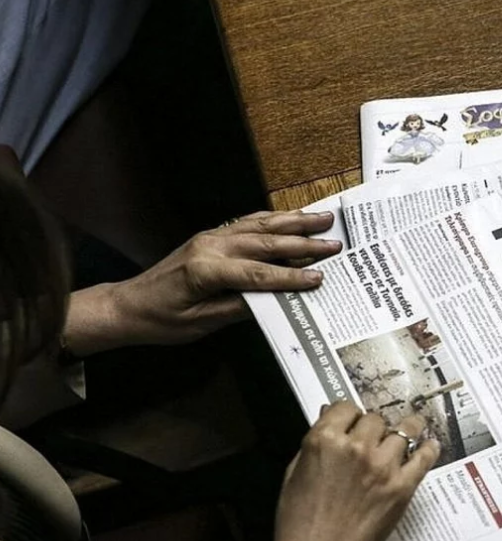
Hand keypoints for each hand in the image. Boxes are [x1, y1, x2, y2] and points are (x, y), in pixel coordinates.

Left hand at [66, 211, 342, 353]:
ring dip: (293, 221)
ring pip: (259, 225)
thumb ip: (238, 308)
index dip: (291, 276)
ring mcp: (210, 236)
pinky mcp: (210, 235)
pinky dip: (272, 218)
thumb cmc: (162, 321)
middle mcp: (210, 246)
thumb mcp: (201, 324)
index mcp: (206, 271)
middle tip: (335, 243)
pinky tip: (290, 217)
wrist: (127, 304)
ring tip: (324, 218)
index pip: (258, 274)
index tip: (320, 278)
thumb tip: (278, 301)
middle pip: (264, 241)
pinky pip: (246, 222)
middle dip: (303, 242)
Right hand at [265, 402, 439, 540]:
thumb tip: (327, 420)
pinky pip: (423, 458)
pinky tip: (429, 445)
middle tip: (373, 437)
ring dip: (404, 431)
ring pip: (403, 430)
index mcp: (324, 441)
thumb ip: (314, 443)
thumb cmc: (301, 522)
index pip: (345, 407)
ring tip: (409, 429)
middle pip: (375, 419)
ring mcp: (382, 466)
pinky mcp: (401, 486)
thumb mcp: (294, 473)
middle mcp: (355, 448)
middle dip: (372, 427)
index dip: (350, 414)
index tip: (354, 419)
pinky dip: (428, 449)